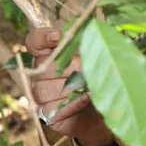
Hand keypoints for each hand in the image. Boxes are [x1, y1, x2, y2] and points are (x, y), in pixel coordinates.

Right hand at [25, 26, 114, 145]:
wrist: (110, 114)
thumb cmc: (106, 83)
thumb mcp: (103, 61)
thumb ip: (94, 46)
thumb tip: (94, 31)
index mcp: (50, 55)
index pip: (35, 42)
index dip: (43, 37)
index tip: (58, 36)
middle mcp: (41, 73)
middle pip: (45, 65)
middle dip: (72, 66)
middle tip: (92, 70)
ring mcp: (41, 94)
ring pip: (45, 87)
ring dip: (72, 87)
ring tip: (92, 88)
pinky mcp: (46, 114)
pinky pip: (51, 107)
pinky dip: (72, 103)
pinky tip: (86, 101)